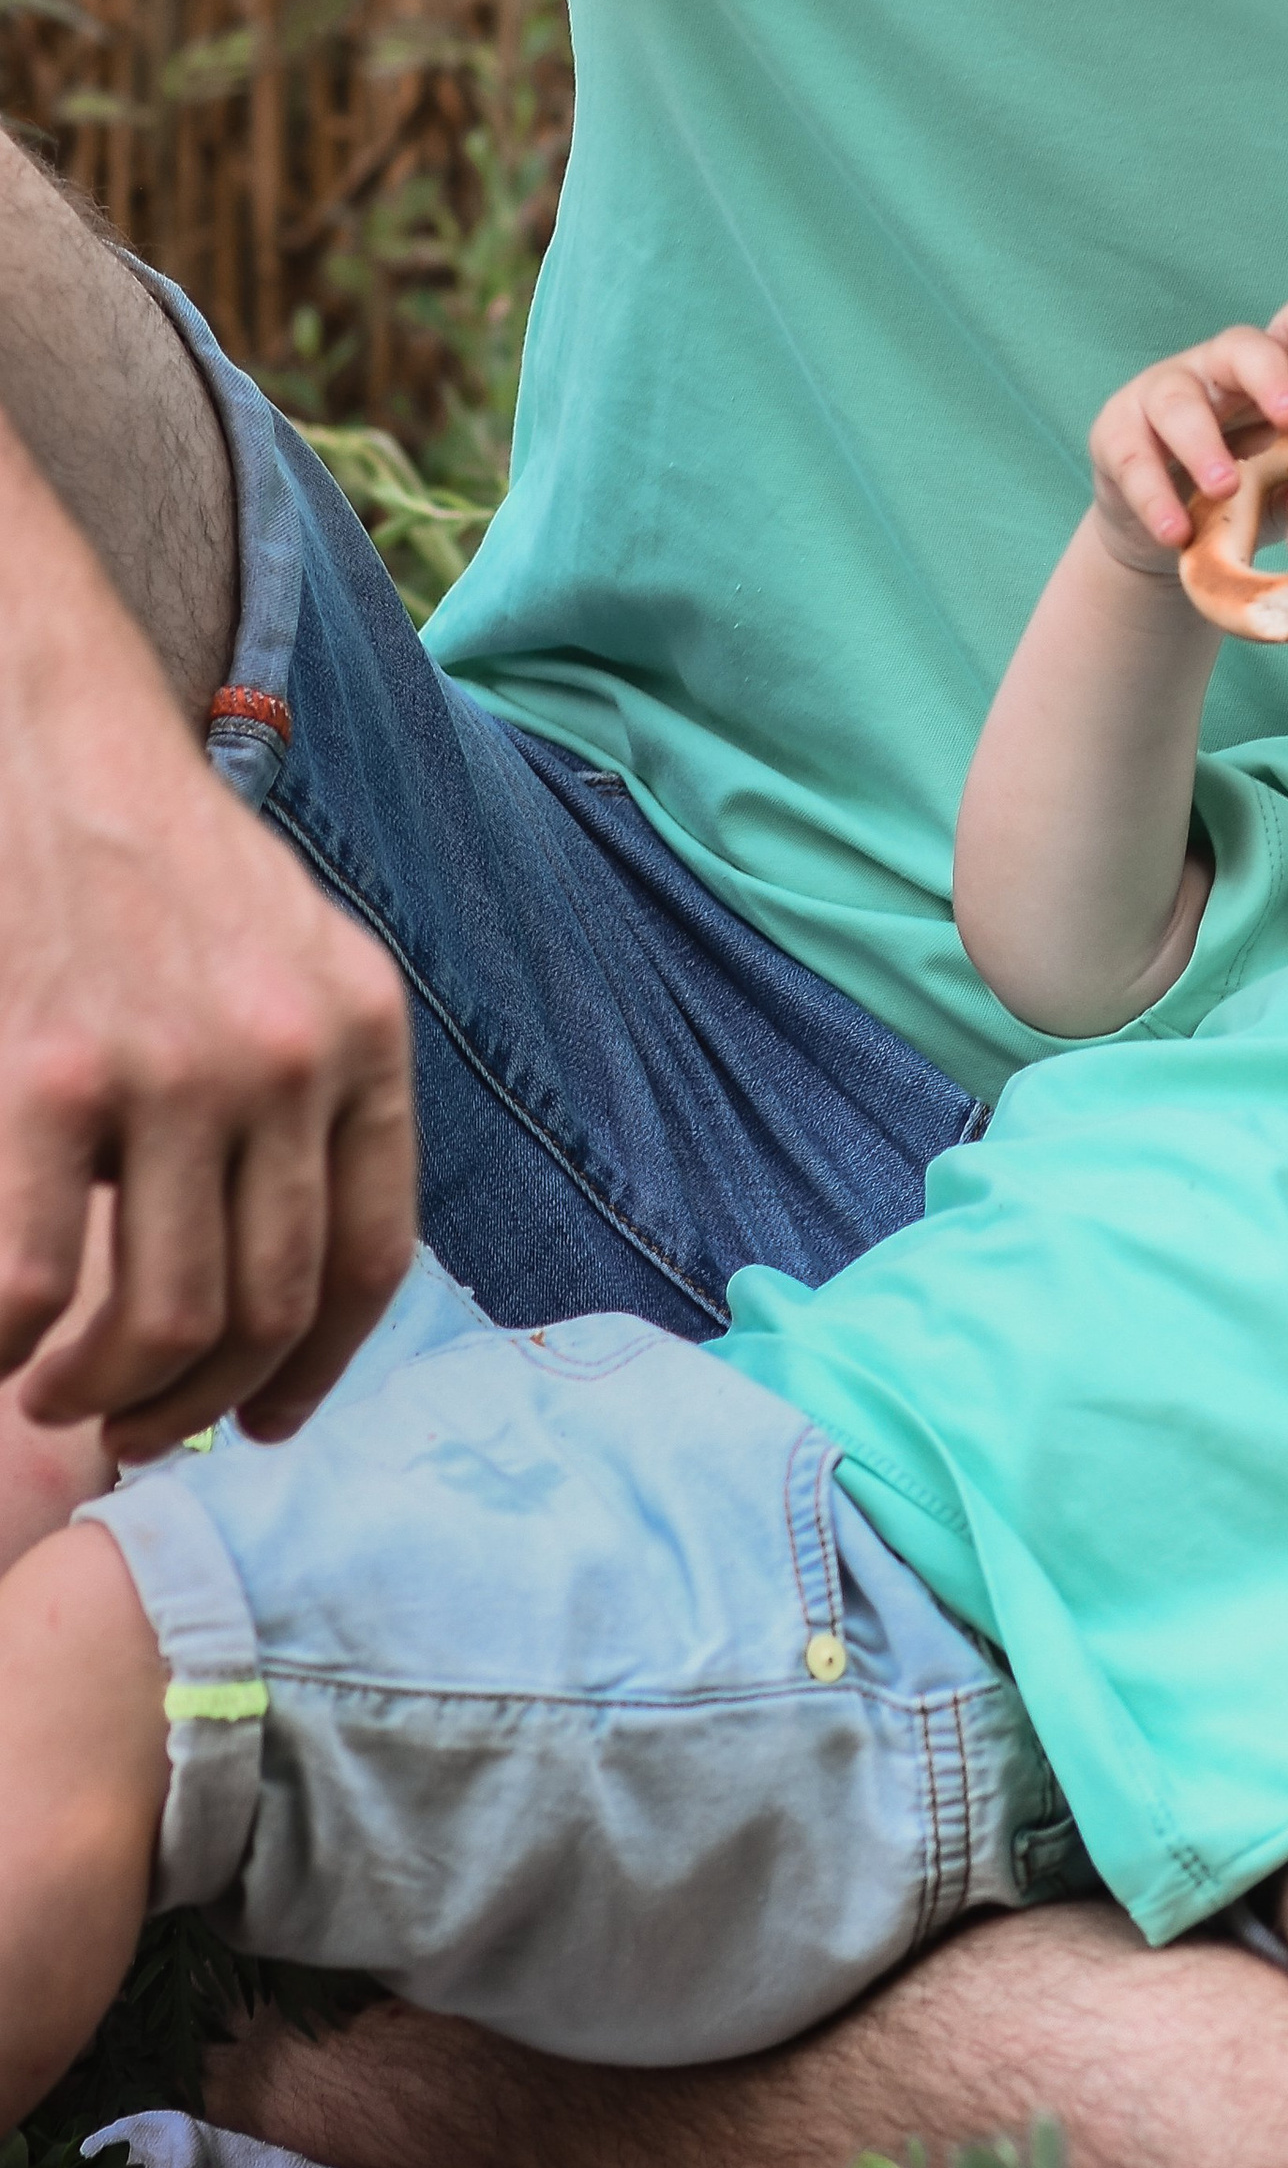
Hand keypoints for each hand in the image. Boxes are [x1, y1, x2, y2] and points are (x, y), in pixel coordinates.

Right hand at [1, 612, 414, 1462]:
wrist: (46, 739)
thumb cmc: (156, 864)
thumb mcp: (288, 958)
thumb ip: (307, 1095)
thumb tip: (278, 1293)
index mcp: (360, 1031)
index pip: (370, 1259)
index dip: (317, 1371)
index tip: (261, 1423)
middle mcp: (287, 1055)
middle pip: (266, 1309)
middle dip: (196, 1403)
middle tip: (134, 1428)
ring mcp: (171, 1067)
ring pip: (161, 1322)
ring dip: (101, 1395)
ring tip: (58, 1394)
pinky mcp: (47, 1074)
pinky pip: (33, 1284)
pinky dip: (7, 1347)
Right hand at [1085, 296, 1287, 578]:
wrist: (1172, 536)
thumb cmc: (1248, 497)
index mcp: (1269, 372)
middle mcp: (1213, 369)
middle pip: (1239, 348)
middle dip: (1268, 377)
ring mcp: (1158, 394)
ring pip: (1177, 402)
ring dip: (1203, 445)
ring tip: (1225, 488)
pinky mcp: (1115, 434)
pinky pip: (1133, 459)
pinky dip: (1156, 498)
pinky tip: (1176, 532)